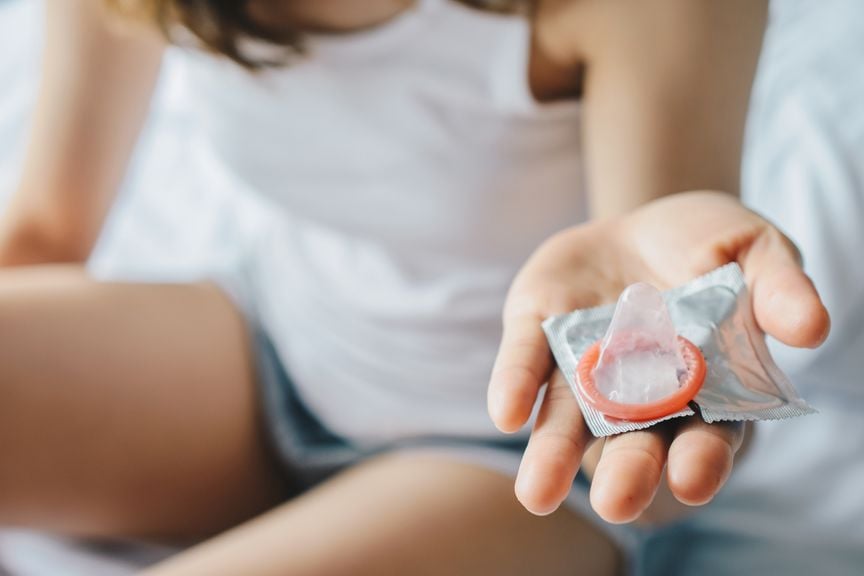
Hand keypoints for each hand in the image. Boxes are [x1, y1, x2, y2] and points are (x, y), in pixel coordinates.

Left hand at [487, 191, 829, 521]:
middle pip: (633, 441)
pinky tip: (506, 413)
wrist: (644, 220)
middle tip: (615, 501)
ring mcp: (584, 366)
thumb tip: (810, 326)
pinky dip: (515, 386)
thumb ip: (778, 287)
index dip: (701, 460)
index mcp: (703, 387)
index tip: (691, 480)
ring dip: (552, 455)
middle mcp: (638, 392)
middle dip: (625, 471)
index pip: (707, 435)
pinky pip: (525, 363)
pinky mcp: (539, 333)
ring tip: (537, 493)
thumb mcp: (756, 250)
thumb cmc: (711, 245)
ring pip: (567, 421)